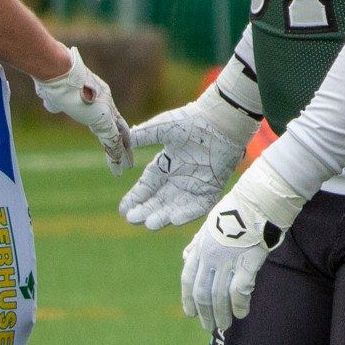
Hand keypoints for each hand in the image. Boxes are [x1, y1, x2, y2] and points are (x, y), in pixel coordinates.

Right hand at [32, 47, 133, 173]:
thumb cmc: (53, 78)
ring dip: (123, 152)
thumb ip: (57, 101)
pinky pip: (113, 141)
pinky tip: (119, 167)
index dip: (111, 126)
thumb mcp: (55, 93)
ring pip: (119, 135)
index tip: (113, 136)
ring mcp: (107, 109)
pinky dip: (116, 155)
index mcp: (96, 93)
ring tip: (127, 166)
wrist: (58, 70)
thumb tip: (52, 105)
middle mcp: (106, 100)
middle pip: (119, 124)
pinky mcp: (103, 119)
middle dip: (124, 140)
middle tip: (129, 154)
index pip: (107, 113)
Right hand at [121, 86, 260, 229]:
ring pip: (175, 206)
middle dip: (145, 211)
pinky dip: (188, 213)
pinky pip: (199, 206)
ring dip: (163, 216)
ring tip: (150, 224)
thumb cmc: (192, 120)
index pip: (147, 187)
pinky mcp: (212, 188)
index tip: (123, 210)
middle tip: (132, 220)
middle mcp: (178, 178)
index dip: (135, 199)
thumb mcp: (162, 127)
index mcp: (165, 165)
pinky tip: (174, 220)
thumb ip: (143, 136)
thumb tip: (123, 143)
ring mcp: (195, 185)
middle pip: (158, 201)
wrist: (221, 121)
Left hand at [180, 158, 305, 335]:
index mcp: (200, 246)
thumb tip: (187, 256)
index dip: (188, 299)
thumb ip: (198, 242)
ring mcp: (227, 260)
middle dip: (204, 313)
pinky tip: (242, 313)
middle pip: (202, 292)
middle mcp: (210, 256)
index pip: (188, 279)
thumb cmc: (238, 208)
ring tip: (226, 325)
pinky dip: (239, 305)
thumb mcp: (210, 222)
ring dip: (221, 314)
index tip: (190, 313)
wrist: (259, 199)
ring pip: (218, 296)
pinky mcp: (246, 262)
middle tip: (209, 326)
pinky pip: (239, 291)